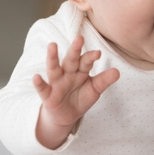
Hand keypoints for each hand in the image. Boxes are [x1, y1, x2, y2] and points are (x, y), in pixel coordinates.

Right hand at [33, 34, 119, 148]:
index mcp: (80, 71)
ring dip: (52, 58)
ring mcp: (56, 83)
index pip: (85, 62)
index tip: (98, 53)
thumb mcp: (94, 90)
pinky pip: (42, 88)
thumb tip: (117, 72)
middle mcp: (67, 73)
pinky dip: (39, 83)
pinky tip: (36, 77)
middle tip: (79, 38)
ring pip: (54, 69)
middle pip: (71, 60)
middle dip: (75, 50)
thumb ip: (104, 81)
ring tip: (52, 46)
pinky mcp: (47, 95)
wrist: (66, 116)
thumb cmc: (80, 98)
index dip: (91, 57)